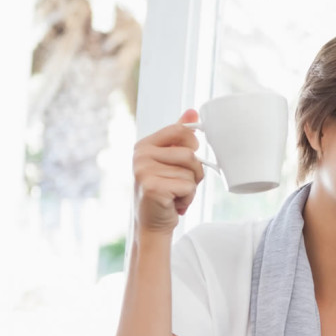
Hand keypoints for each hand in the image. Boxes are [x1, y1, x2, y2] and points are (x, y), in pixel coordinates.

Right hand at [132, 110, 204, 233]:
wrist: (152, 223)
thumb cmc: (165, 191)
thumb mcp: (171, 161)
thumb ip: (179, 136)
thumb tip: (192, 111)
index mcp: (145, 145)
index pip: (180, 130)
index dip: (193, 145)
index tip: (188, 158)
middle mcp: (141, 155)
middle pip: (190, 155)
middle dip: (194, 173)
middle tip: (179, 184)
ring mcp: (144, 170)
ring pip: (191, 172)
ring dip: (191, 187)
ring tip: (175, 194)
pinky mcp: (153, 187)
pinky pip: (188, 186)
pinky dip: (188, 198)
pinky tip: (173, 203)